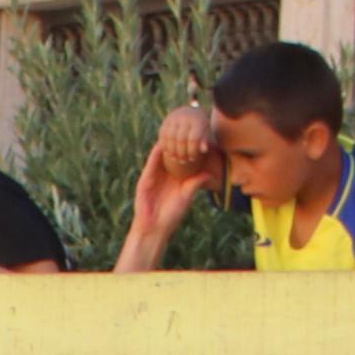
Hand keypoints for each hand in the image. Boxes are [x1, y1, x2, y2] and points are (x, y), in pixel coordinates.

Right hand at [134, 108, 221, 237]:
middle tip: (183, 126)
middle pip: (170, 154)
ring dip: (165, 144)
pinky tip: (161, 144)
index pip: (181, 159)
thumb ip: (195, 184)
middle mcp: (163, 175)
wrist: (155, 229)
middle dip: (176, 141)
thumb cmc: (171, 216)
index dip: (186, 147)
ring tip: (172, 129)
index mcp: (174, 178)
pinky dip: (155, 154)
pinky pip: (151, 164)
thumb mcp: (186, 197)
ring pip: (160, 156)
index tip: (194, 135)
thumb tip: (209, 174)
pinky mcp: (145, 180)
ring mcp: (153, 176)